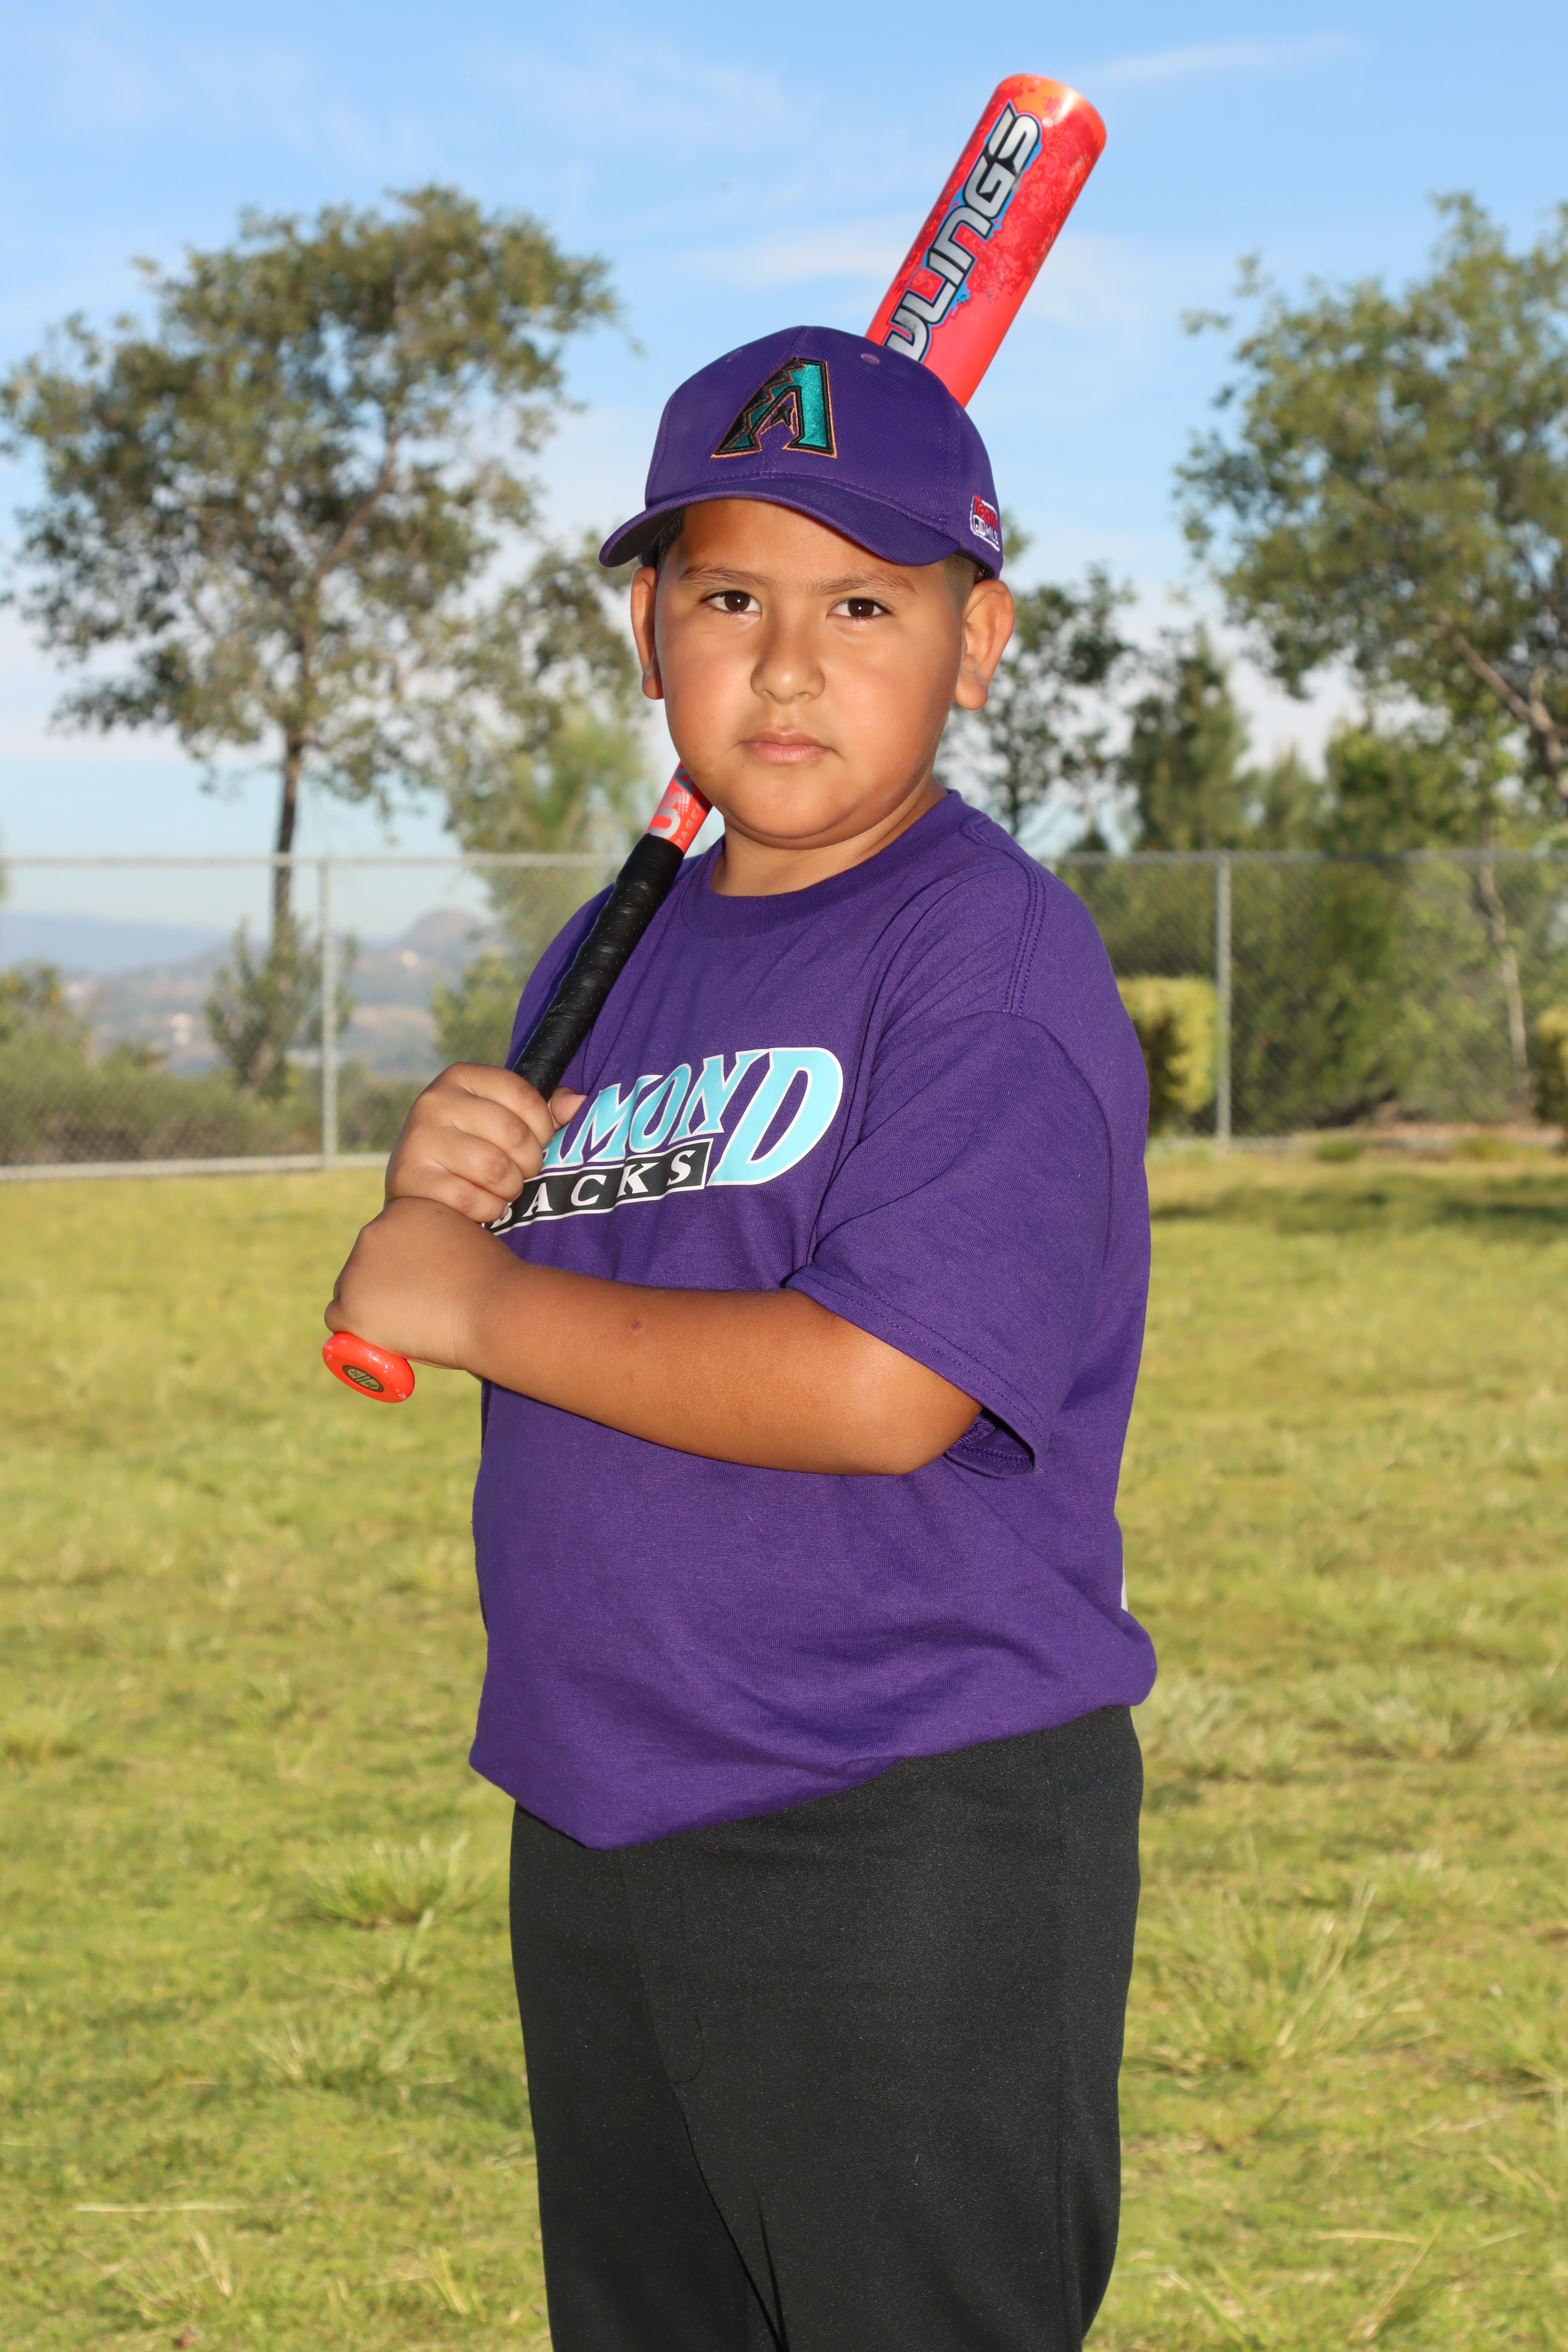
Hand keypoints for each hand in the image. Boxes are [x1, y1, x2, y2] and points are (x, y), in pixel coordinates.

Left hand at [324, 1195, 519, 1371]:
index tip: (420, 1285)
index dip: (401, 1267)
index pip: (386, 1240)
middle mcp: (374, 1229)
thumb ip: (432, 1246)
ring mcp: (357, 1267)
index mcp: (404, 1208)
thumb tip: (420, 1271)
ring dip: (370, 1308)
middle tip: (414, 1309)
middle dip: (382, 1286)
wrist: (497, 1308)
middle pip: (363, 1264)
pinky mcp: (350, 1304)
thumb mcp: (461, 1243)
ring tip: (410, 1324)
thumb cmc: (492, 1283)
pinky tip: (390, 1337)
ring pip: (350, 1292)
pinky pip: (340, 1321)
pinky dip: (359, 1332)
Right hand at [385, 1065, 584, 1223]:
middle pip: (513, 1134)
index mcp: (462, 1077)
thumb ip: (544, 1111)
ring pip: (494, 1168)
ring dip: (510, 1188)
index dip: (544, 1128)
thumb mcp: (504, 1118)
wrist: (416, 1183)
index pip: (525, 1096)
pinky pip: (470, 1200)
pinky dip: (488, 1210)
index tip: (538, 1143)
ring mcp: (418, 1137)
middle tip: (522, 1173)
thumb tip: (578, 1103)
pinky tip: (483, 1205)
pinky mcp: (409, 1177)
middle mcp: (436, 1100)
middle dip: (530, 1163)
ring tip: (503, 1189)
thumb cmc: (471, 1146)